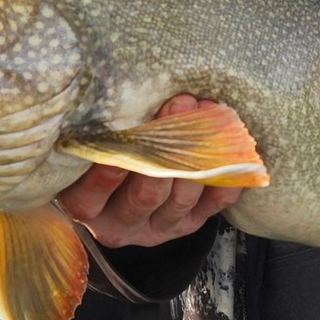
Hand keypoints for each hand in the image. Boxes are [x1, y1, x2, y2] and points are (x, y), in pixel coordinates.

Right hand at [59, 94, 243, 246]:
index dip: (107, 171)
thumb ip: (99, 130)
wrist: (129, 184)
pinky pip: (214, 204)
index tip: (122, 133)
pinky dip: (226, 177)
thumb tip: (129, 91)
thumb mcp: (91, 144)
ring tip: (207, 113)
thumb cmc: (104, 148)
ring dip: (198, 155)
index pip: (90, 195)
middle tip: (179, 105)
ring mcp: (158, 227)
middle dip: (166, 149)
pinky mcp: (190, 223)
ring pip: (181, 200)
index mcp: (86, 206)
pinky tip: (234, 150)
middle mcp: (121, 223)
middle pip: (145, 195)